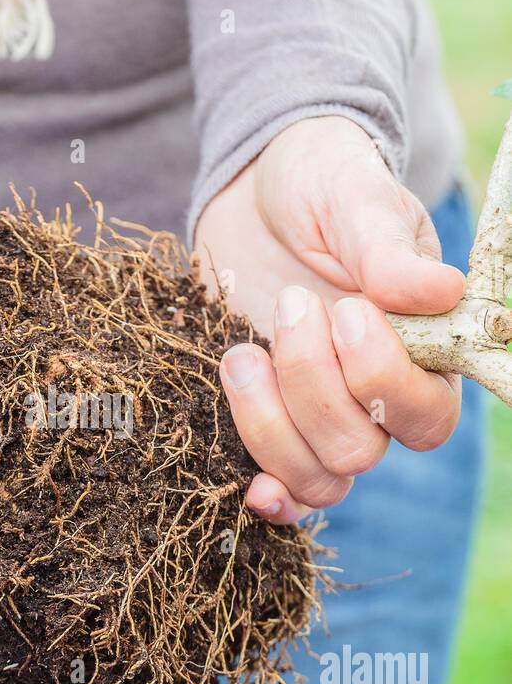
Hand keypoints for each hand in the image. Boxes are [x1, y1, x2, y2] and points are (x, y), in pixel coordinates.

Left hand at [195, 117, 464, 522]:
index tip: (345, 308)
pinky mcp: (273, 423)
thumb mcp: (352, 196)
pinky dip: (269, 497)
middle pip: (360, 449)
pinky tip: (250, 483)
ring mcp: (321, 417)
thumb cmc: (321, 186)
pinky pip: (284, 492)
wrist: (257, 191)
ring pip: (318, 477)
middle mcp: (378, 398)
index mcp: (424, 350)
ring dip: (270, 424)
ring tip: (241, 353)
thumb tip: (442, 292)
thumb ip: (386, 247)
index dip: (382, 379)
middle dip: (313, 386)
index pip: (427, 413)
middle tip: (290, 304)